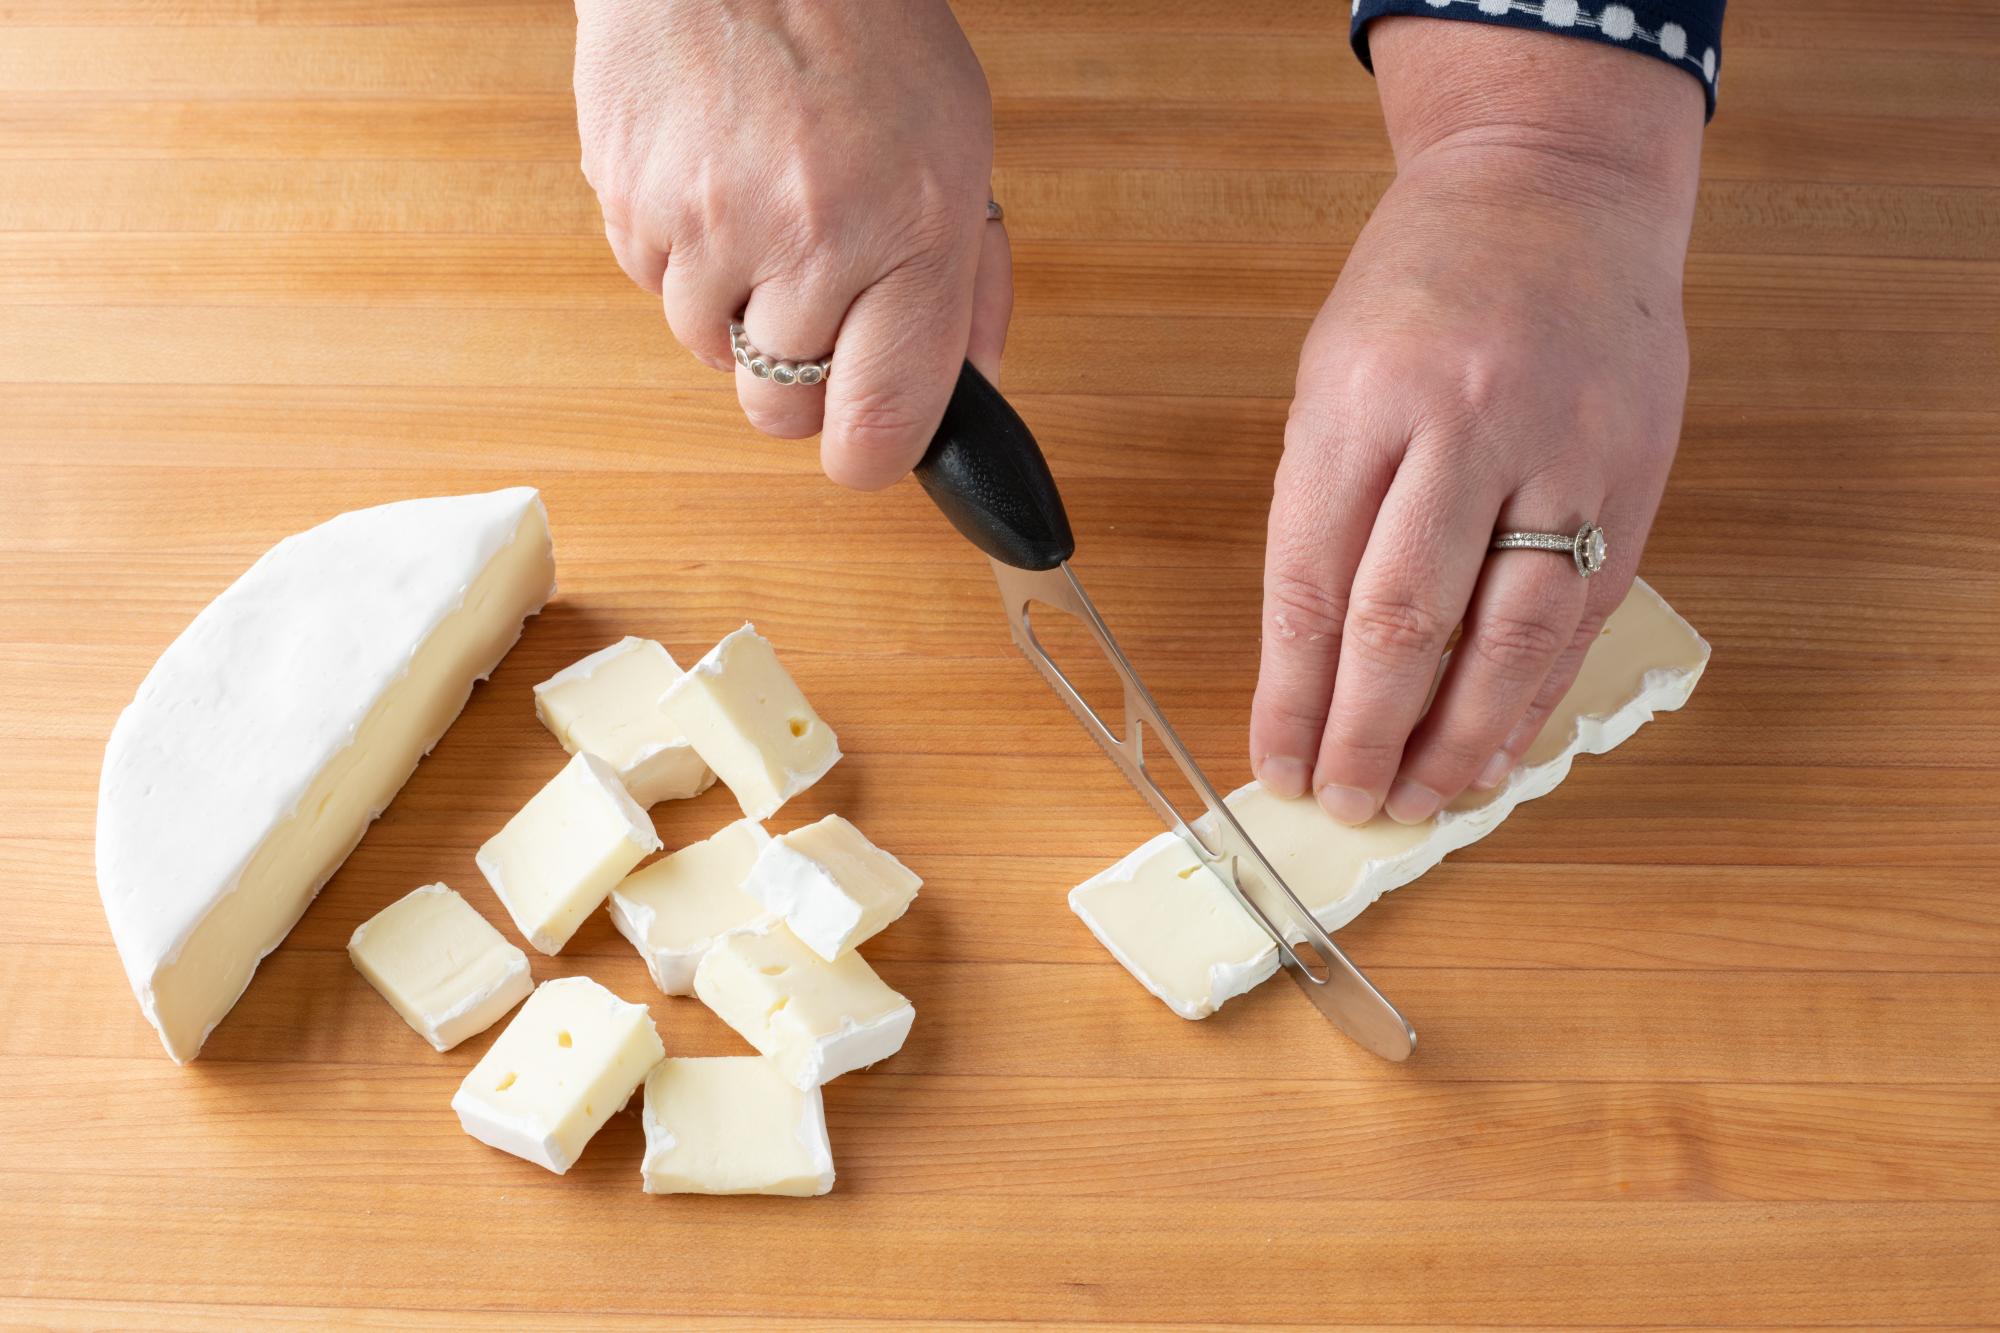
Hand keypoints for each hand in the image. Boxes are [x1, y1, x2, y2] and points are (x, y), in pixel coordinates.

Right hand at [573, 0, 1009, 486]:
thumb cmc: (861, 29)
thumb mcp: (960, 143)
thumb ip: (971, 280)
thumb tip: (970, 386)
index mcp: (913, 232)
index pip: (881, 422)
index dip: (870, 457)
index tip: (867, 448)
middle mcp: (812, 239)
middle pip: (781, 412)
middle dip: (798, 381)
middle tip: (814, 301)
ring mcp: (710, 226)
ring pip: (712, 353)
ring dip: (738, 309)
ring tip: (764, 210)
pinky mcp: (631, 206)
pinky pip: (656, 288)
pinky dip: (684, 258)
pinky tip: (713, 179)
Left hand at [1250, 18, 1705, 824]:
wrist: (1554, 189)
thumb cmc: (1419, 288)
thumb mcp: (1330, 375)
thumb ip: (1324, 507)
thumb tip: (1313, 664)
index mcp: (1361, 402)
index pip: (1312, 585)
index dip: (1294, 695)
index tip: (1279, 764)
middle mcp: (1464, 428)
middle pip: (1408, 624)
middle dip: (1370, 734)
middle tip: (1350, 801)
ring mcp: (1563, 453)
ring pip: (1511, 636)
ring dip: (1464, 740)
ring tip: (1426, 800)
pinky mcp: (1633, 477)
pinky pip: (1580, 616)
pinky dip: (1537, 695)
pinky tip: (1502, 746)